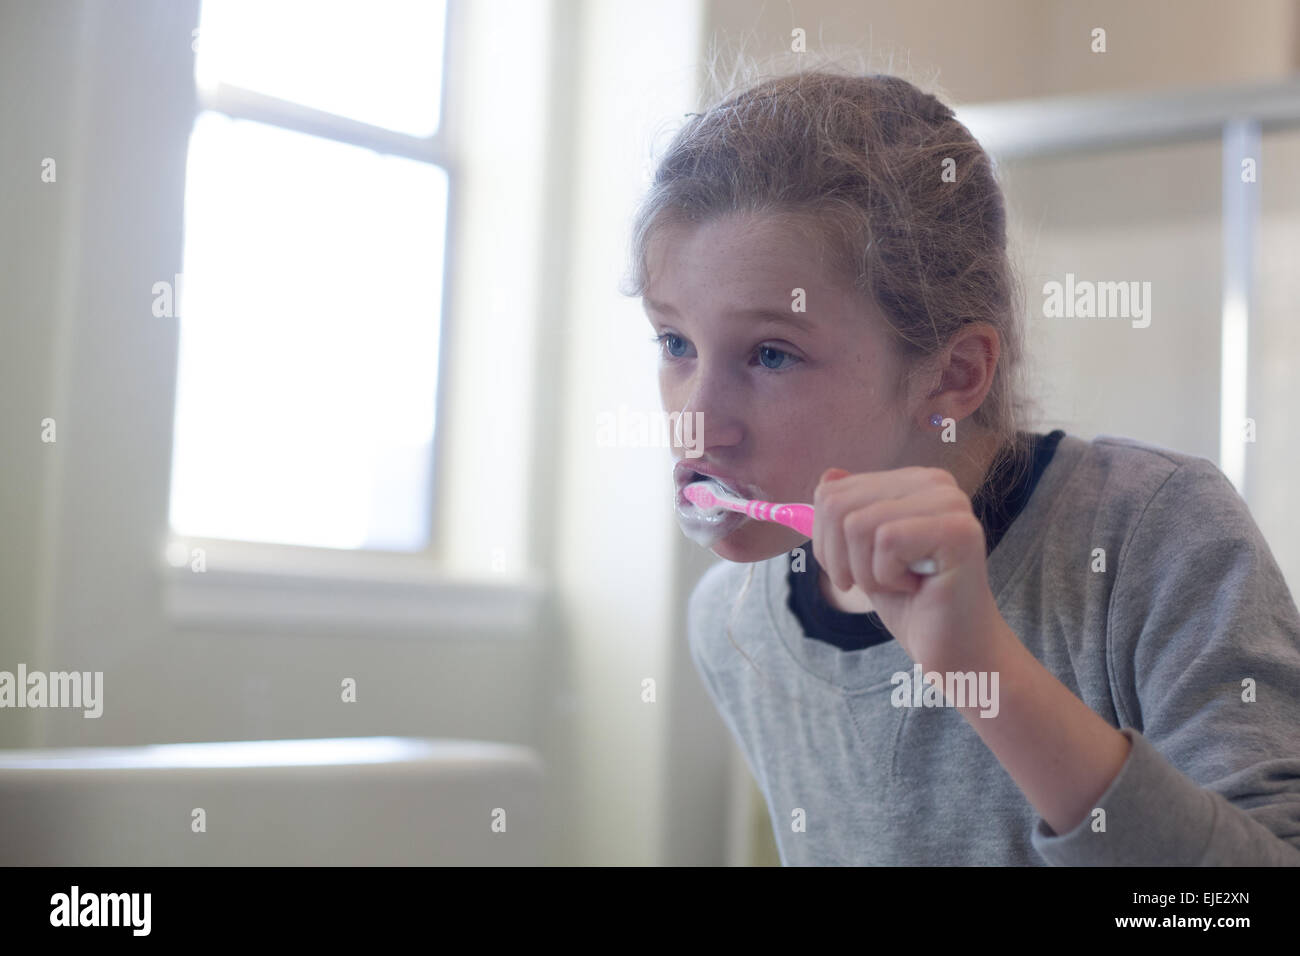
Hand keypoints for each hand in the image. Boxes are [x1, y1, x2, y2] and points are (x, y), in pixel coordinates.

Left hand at [811, 465, 1006, 672]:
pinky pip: (887, 541)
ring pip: (858, 524)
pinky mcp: (958, 530)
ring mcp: (951, 503)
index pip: (831, 492)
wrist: (955, 652)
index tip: (852, 570)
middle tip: (874, 584)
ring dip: (866, 571)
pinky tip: (918, 586)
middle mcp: (935, 482)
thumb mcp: (862, 556)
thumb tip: (828, 475)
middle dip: (839, 558)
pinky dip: (888, 577)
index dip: (825, 541)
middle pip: (838, 505)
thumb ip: (846, 514)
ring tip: (900, 584)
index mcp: (912, 481)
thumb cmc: (911, 604)